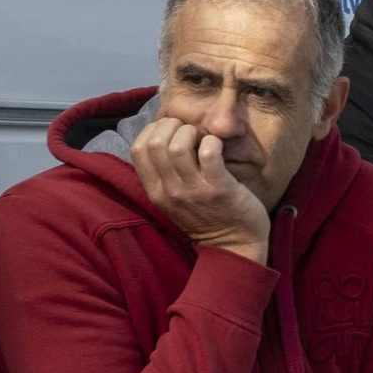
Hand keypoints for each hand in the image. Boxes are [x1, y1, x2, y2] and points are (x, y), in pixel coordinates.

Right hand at [131, 118, 268, 262]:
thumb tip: (162, 137)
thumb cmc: (206, 216)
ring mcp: (194, 191)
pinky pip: (209, 154)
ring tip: (202, 138)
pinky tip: (218, 147)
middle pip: (156, 143)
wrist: (234, 247)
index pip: (137, 149)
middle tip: (189, 131)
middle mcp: (170, 191)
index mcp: (155, 191)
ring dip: (192, 132)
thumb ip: (163, 174)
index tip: (170, 131)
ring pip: (178, 146)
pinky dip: (213, 142)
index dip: (153, 130)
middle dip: (173, 126)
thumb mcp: (173, 200)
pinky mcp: (220, 189)